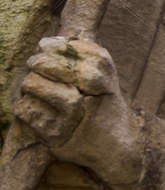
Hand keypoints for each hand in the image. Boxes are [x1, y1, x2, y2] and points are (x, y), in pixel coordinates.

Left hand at [12, 37, 143, 189]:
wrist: (116, 149)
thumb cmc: (105, 109)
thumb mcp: (107, 80)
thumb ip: (87, 56)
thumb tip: (49, 41)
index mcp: (104, 80)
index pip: (67, 51)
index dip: (55, 46)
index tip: (45, 46)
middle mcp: (90, 98)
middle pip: (48, 66)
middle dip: (38, 63)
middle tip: (34, 64)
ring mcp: (72, 117)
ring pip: (32, 85)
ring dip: (28, 84)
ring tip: (32, 87)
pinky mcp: (56, 135)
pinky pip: (25, 110)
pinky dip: (24, 107)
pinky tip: (33, 108)